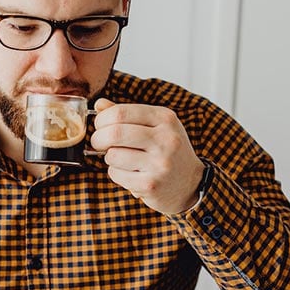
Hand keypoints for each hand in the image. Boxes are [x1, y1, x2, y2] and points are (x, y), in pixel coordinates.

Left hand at [90, 98, 204, 214]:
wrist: (191, 183)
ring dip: (109, 158)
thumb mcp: (155, 126)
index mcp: (165, 118)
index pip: (121, 112)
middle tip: (99, 143)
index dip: (102, 119)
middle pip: (115, 133)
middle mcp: (166, 139)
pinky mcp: (151, 184)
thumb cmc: (167, 150)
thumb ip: (127, 115)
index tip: (100, 126)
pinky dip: (116, 173)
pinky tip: (130, 173)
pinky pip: (116, 174)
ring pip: (113, 155)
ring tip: (122, 159)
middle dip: (99, 138)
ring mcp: (160, 163)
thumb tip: (99, 105)